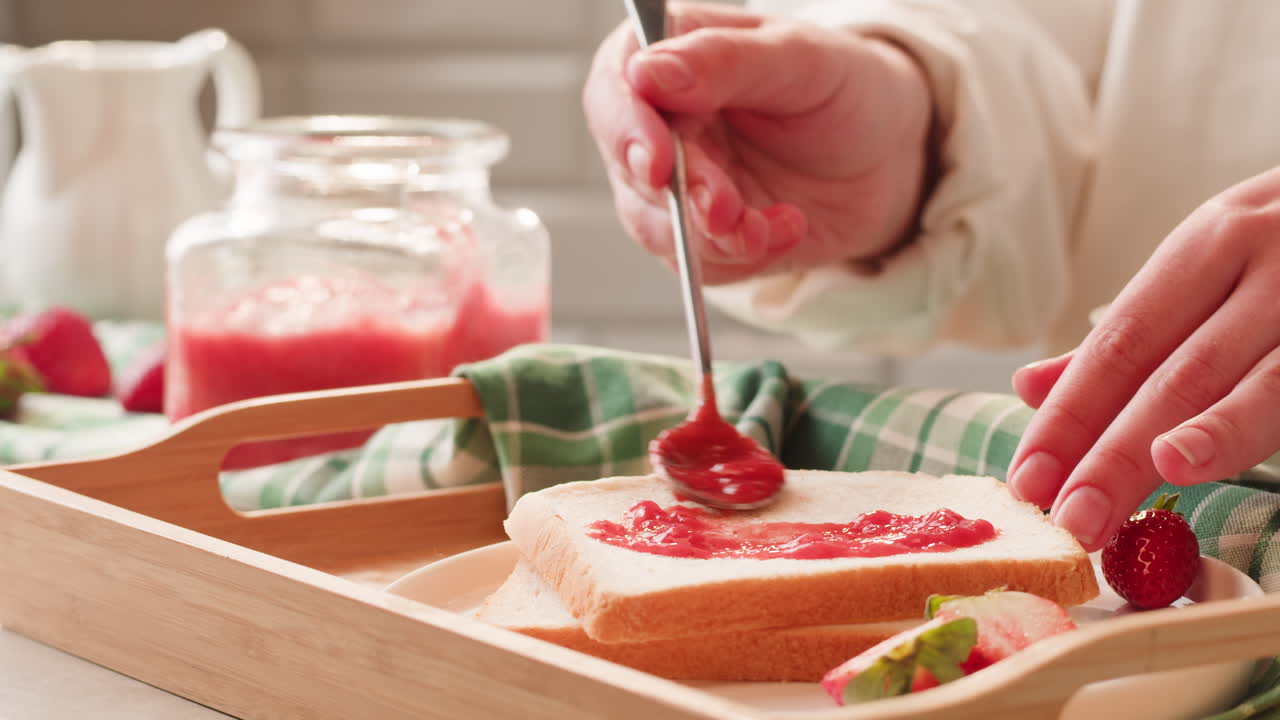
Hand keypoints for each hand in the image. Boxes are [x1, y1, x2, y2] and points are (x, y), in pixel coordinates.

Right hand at [584, 2, 931, 283]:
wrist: (893, 155)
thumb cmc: (849, 88)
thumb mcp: (802, 59)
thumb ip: (724, 61)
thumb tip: (647, 72)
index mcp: (673, 57)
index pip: (614, 90)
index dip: (625, 130)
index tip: (657, 163)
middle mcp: (662, 122)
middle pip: (631, 170)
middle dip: (683, 199)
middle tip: (730, 211)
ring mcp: (679, 184)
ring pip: (655, 227)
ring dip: (711, 238)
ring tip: (765, 228)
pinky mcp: (702, 236)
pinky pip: (699, 264)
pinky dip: (743, 258)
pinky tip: (786, 228)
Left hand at [1008, 166, 1279, 550]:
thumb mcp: (1212, 263)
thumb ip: (1132, 336)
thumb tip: (1031, 389)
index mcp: (1211, 243)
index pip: (1121, 343)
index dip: (1071, 415)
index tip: (1028, 478)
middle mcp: (1274, 261)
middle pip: (1180, 371)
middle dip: (1119, 451)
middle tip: (1074, 519)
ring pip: (1267, 383)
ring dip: (1213, 439)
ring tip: (1163, 477)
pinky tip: (1234, 461)